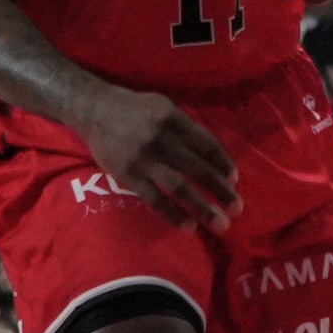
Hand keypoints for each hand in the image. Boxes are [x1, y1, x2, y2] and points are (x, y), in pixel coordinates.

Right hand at [77, 85, 241, 229]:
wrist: (95, 110)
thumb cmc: (136, 108)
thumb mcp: (166, 106)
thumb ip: (187, 126)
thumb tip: (211, 152)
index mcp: (176, 120)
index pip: (208, 145)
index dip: (224, 164)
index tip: (235, 180)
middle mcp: (163, 140)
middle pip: (198, 168)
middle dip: (221, 190)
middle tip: (237, 208)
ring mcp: (145, 160)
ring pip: (180, 187)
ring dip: (203, 207)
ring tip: (220, 224)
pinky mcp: (127, 176)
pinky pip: (154, 199)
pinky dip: (173, 213)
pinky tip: (189, 226)